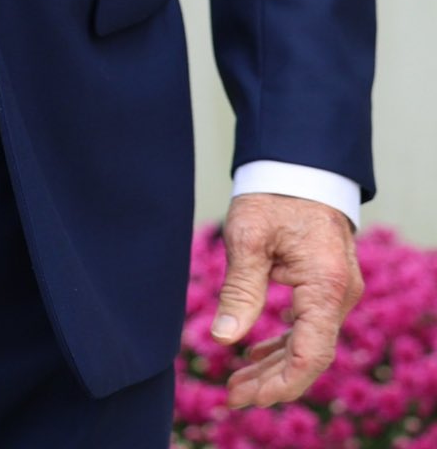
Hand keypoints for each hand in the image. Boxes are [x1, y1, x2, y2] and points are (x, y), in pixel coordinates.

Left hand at [213, 192, 363, 408]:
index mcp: (325, 285)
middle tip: (232, 396)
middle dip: (271, 381)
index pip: (310, 353)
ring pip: (308, 344)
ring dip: (274, 365)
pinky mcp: (326, 287)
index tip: (246, 396)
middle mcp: (340, 295)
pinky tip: (254, 353)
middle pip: (309, 355)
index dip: (279, 382)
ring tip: (236, 382)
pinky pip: (308, 327)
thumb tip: (223, 338)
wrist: (300, 166)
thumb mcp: (248, 237)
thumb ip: (240, 289)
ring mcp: (336, 293)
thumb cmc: (273, 195)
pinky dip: (282, 343)